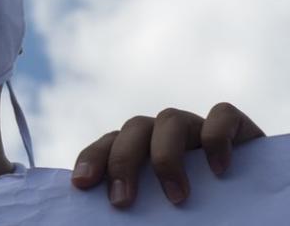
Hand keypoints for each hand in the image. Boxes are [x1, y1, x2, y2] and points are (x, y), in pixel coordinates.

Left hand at [71, 103, 263, 206]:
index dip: (92, 159)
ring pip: (170, 119)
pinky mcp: (235, 126)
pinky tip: (218, 168)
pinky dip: (217, 137)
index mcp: (141, 151)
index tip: (81, 184)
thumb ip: (137, 211)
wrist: (250, 206)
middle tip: (123, 202)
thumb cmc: (198, 214)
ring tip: (177, 197)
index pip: (108, 144)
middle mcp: (164, 135)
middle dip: (123, 162)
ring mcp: (197, 127)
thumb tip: (114, 218)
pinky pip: (221, 115)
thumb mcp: (160, 213)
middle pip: (134, 128)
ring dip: (166, 156)